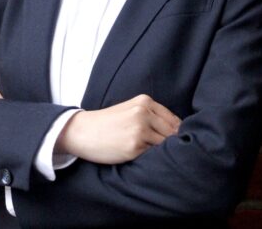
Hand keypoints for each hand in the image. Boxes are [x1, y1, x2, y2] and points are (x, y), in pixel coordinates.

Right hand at [56, 94, 180, 164]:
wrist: (83, 132)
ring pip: (165, 145)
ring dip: (163, 152)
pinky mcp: (134, 146)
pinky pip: (153, 155)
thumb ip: (151, 115)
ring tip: (153, 155)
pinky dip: (151, 158)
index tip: (175, 142)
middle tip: (168, 153)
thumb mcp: (130, 110)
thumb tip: (178, 132)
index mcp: (144, 101)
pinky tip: (143, 157)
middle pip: (173, 133)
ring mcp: (139, 130)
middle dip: (172, 144)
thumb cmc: (108, 123)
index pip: (174, 120)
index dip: (178, 133)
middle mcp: (143, 113)